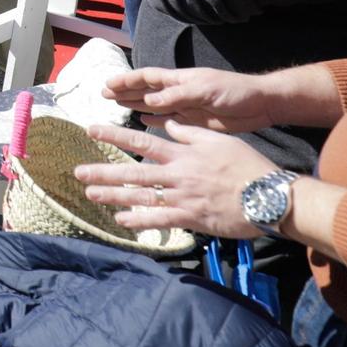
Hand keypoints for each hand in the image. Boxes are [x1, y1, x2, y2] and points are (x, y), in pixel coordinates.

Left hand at [74, 120, 276, 237]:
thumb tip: (168, 125)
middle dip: (104, 173)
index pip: (142, 143)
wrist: (268, 196)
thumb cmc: (247, 166)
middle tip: (78, 172)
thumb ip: (190, 134)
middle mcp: (178, 176)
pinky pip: (160, 220)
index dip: (115, 136)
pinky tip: (121, 221)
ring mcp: (183, 199)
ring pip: (142, 197)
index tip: (92, 130)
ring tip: (91, 195)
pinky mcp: (192, 219)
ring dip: (115, 197)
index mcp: (183, 154)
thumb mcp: (219, 140)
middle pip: (134, 173)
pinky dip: (140, 221)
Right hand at [103, 65, 279, 132]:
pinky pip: (169, 121)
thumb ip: (176, 96)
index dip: (127, 80)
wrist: (260, 104)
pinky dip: (156, 121)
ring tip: (117, 106)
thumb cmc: (233, 91)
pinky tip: (144, 121)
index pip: (147, 77)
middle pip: (146, 90)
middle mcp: (179, 91)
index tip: (108, 84)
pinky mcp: (195, 122)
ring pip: (154, 105)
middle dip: (126, 92)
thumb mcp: (203, 90)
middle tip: (104, 95)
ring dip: (136, 105)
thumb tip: (148, 101)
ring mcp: (186, 106)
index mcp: (180, 79)